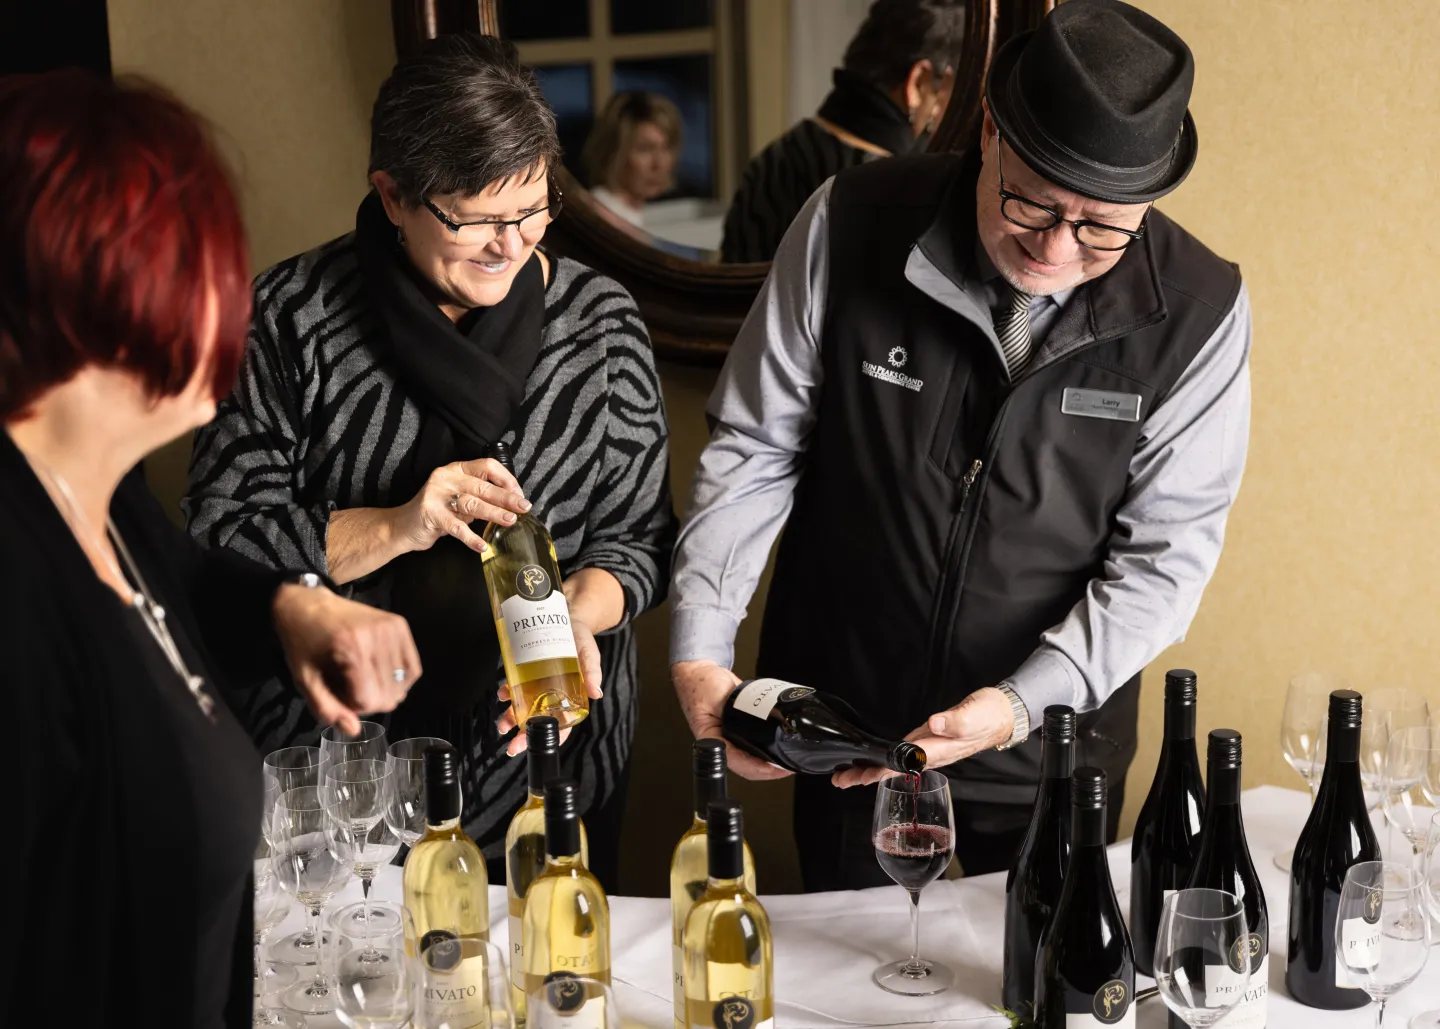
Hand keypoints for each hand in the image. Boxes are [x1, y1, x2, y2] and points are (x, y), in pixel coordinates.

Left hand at [272, 583, 421, 734]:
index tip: (336, 693)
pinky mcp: (401, 625)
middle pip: (388, 694)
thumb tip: (354, 731)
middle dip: (368, 699)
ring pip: (402, 685)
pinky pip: (413, 668)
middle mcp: (378, 635)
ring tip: (362, 677)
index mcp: (351, 648)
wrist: (308, 605)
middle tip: (347, 685)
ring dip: (383, 690)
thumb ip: (326, 708)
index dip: (351, 705)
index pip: (368, 699)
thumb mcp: (304, 679)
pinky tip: (380, 673)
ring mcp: (393, 628)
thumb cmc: (303, 643)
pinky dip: (399, 679)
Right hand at [392, 458, 529, 556]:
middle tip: (523, 507)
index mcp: (457, 469)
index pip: (487, 466)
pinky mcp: (430, 514)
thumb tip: (513, 503)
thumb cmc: (438, 511)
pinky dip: (471, 538)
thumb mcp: (460, 498)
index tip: (519, 494)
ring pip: (472, 503)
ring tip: (510, 521)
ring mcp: (437, 495)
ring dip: (493, 513)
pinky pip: (456, 527)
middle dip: (506, 497)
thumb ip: (481, 496)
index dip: (506, 479)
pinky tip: (482, 545)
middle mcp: (446, 478)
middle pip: (482, 485)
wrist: (404, 526)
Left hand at [496, 613, 604, 754]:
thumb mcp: (590, 655)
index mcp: (571, 699)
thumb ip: (592, 673)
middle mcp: (552, 697)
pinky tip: (502, 694)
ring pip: (522, 709)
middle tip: (510, 744)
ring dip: (510, 718)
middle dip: (522, 734)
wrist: (567, 618)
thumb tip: (596, 693)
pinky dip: (506, 693)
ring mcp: (537, 686)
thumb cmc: (582, 641)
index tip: (532, 747)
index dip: (548, 740)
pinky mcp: (526, 673)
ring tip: (502, 724)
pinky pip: (514, 689)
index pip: (561, 727)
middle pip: (537, 722)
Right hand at [673, 660, 792, 780]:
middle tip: (787, 766)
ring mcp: (732, 737)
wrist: (700, 672)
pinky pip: (753, 745)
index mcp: (712, 740)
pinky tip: (778, 747)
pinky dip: (766, 750)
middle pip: (747, 767)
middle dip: (768, 771)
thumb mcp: (715, 697)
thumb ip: (731, 710)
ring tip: (787, 760)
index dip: (755, 768)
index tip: (772, 767)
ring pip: (751, 759)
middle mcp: (722, 742)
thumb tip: (752, 720)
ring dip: (769, 763)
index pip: (735, 761)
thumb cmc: (700, 684)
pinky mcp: (740, 729)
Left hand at [831, 686, 1016, 787]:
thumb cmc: (989, 715)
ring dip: (870, 770)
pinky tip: (869, 761)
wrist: (1000, 715)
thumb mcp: (975, 715)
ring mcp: (927, 750)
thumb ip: (957, 721)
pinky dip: (882, 758)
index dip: (885, 770)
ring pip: (894, 764)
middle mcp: (931, 755)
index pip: (908, 764)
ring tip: (844, 775)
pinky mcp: (925, 742)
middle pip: (894, 770)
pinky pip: (899, 755)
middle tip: (840, 781)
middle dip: (867, 776)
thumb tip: (935, 724)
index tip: (865, 775)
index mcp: (942, 750)